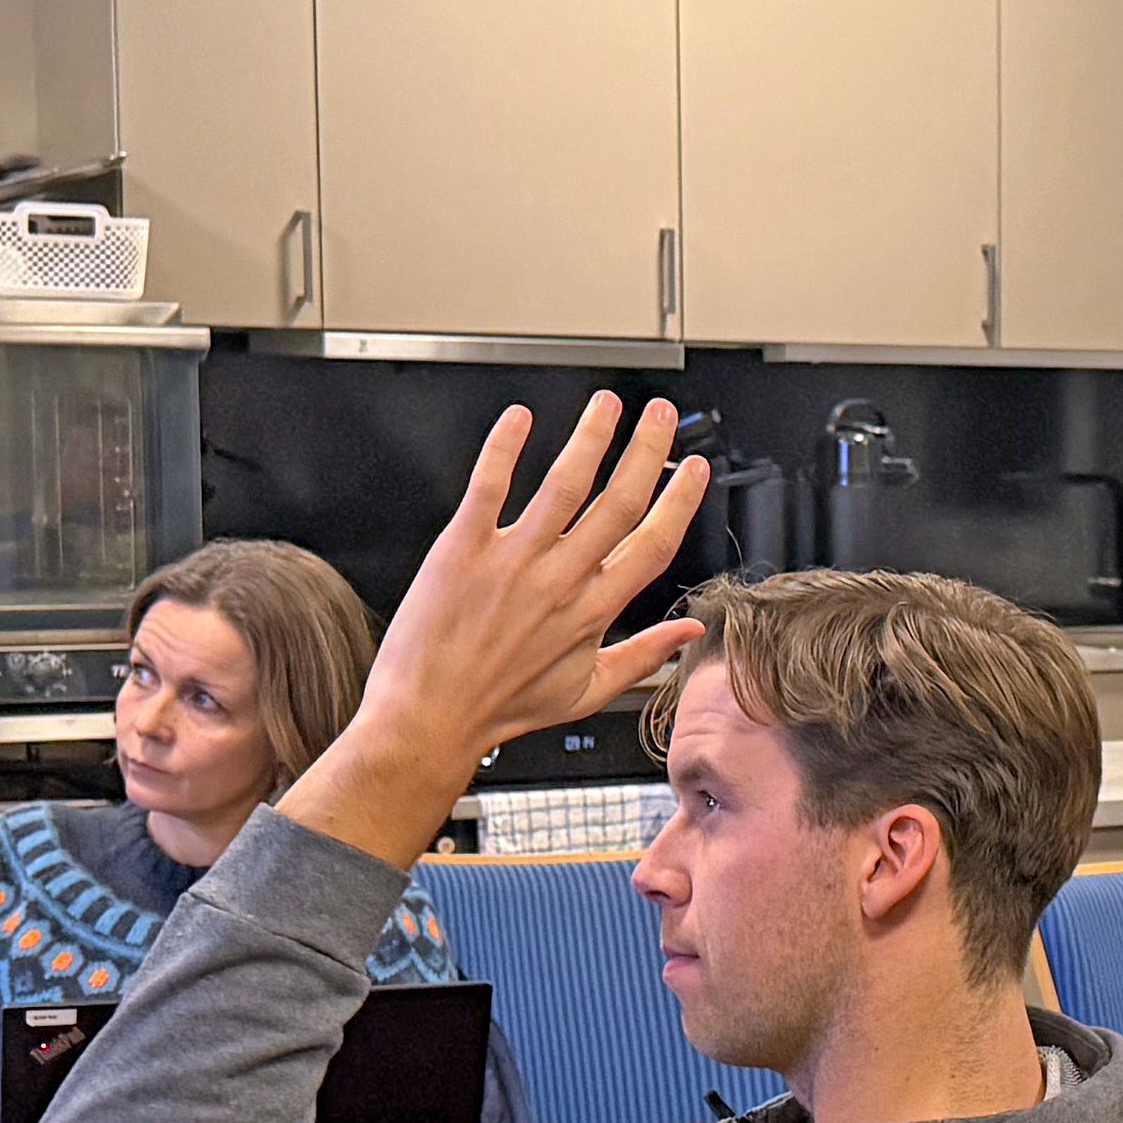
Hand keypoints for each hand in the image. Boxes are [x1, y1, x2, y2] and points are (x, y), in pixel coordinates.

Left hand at [288, 396, 710, 862]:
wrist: (429, 717)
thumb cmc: (501, 707)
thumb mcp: (585, 692)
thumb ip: (643, 655)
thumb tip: (689, 633)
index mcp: (593, 612)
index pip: (652, 543)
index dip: (679, 499)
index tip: (692, 468)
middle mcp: (559, 581)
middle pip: (618, 502)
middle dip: (646, 449)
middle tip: (659, 414)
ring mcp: (512, 561)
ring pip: (563, 485)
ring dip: (590, 437)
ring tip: (606, 404)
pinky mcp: (463, 549)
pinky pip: (490, 486)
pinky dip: (505, 448)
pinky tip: (520, 418)